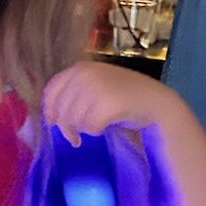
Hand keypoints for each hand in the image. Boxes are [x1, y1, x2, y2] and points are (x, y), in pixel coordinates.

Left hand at [42, 61, 165, 144]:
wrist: (156, 101)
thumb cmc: (125, 96)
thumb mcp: (96, 85)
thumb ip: (74, 93)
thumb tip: (50, 116)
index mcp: (80, 68)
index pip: (52, 90)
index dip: (49, 108)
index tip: (52, 122)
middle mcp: (85, 74)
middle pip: (61, 109)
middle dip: (66, 126)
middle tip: (75, 137)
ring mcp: (96, 88)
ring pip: (74, 119)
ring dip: (83, 129)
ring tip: (95, 127)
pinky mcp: (107, 103)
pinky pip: (90, 126)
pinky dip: (96, 131)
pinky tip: (105, 126)